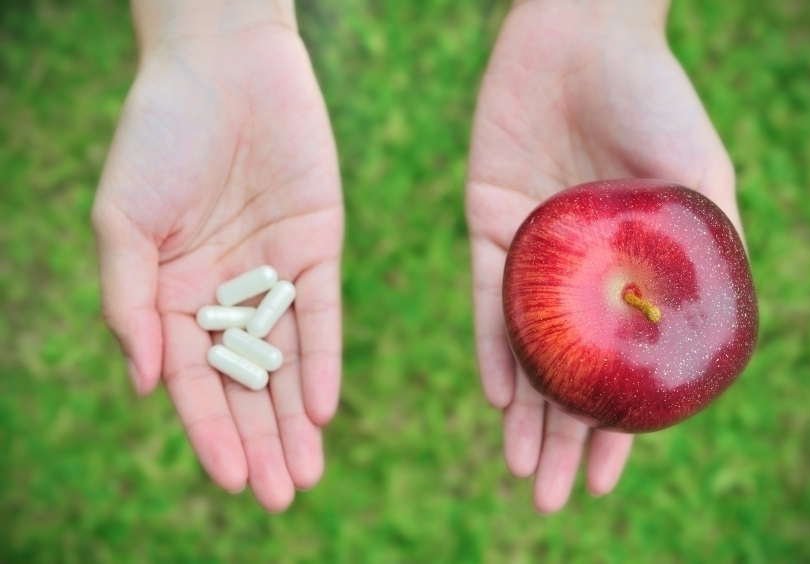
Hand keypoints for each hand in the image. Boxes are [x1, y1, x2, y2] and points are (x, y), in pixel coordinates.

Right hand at [91, 7, 341, 511]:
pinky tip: (325, 406)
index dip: (210, 432)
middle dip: (263, 440)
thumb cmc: (157, 138)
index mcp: (171, 295)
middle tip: (285, 495)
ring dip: (298, 418)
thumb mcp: (122, 223)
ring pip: (289, 361)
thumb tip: (145, 386)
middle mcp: (225, 294)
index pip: (193, 382)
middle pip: (247, 384)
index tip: (234, 479)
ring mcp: (274, 274)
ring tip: (310, 472)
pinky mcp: (317, 248)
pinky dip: (323, 358)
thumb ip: (131, 304)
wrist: (220, 68)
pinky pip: (322, 314)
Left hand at [466, 0, 738, 512]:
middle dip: (560, 438)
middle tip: (549, 498)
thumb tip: (713, 341)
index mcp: (629, 272)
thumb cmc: (656, 99)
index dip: (616, 429)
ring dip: (523, 412)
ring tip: (522, 468)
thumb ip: (706, 255)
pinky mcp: (486, 222)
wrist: (586, 31)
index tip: (607, 480)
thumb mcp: (701, 182)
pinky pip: (486, 297)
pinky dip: (491, 346)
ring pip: (523, 348)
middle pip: (565, 372)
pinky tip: (497, 396)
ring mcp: (531, 253)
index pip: (620, 368)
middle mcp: (577, 274)